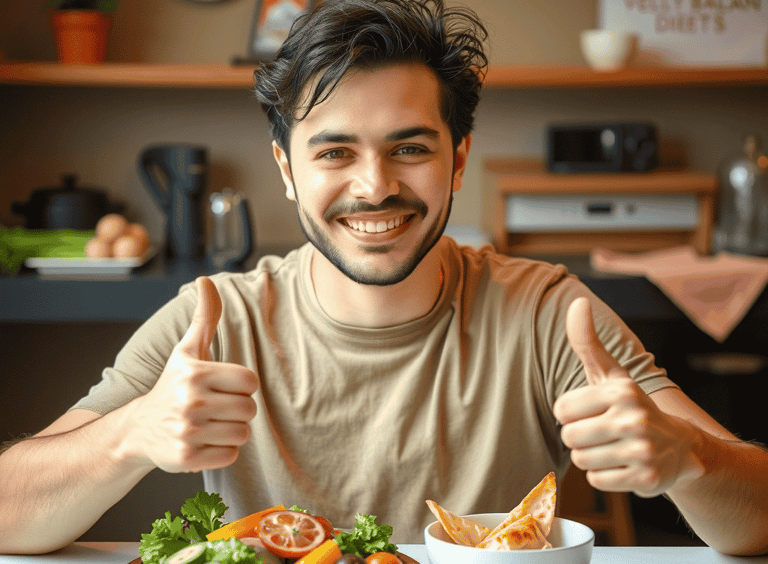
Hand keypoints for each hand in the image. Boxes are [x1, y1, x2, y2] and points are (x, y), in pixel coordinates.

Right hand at [127, 276, 258, 472]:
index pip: (250, 381)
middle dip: (238, 410)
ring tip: (211, 425)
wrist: (139, 429)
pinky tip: (205, 442)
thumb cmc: (173, 384)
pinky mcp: (186, 458)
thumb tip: (206, 280)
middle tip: (217, 408)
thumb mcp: (188, 350)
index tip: (224, 387)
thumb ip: (204, 316)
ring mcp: (187, 431)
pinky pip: (230, 456)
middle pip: (249, 409)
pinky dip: (222, 451)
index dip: (242, 385)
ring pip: (243, 434)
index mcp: (195, 373)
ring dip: (232, 431)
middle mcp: (189, 401)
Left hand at [553, 297, 703, 497]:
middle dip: (579, 437)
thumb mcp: (610, 374)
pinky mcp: (645, 479)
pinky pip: (596, 481)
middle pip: (569, 437)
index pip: (561, 409)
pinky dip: (604, 476)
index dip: (571, 413)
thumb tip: (577, 303)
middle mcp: (633, 418)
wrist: (679, 448)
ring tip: (612, 448)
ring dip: (591, 457)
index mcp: (620, 391)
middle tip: (602, 433)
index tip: (592, 411)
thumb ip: (587, 341)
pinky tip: (622, 465)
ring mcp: (641, 450)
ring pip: (581, 460)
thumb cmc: (630, 406)